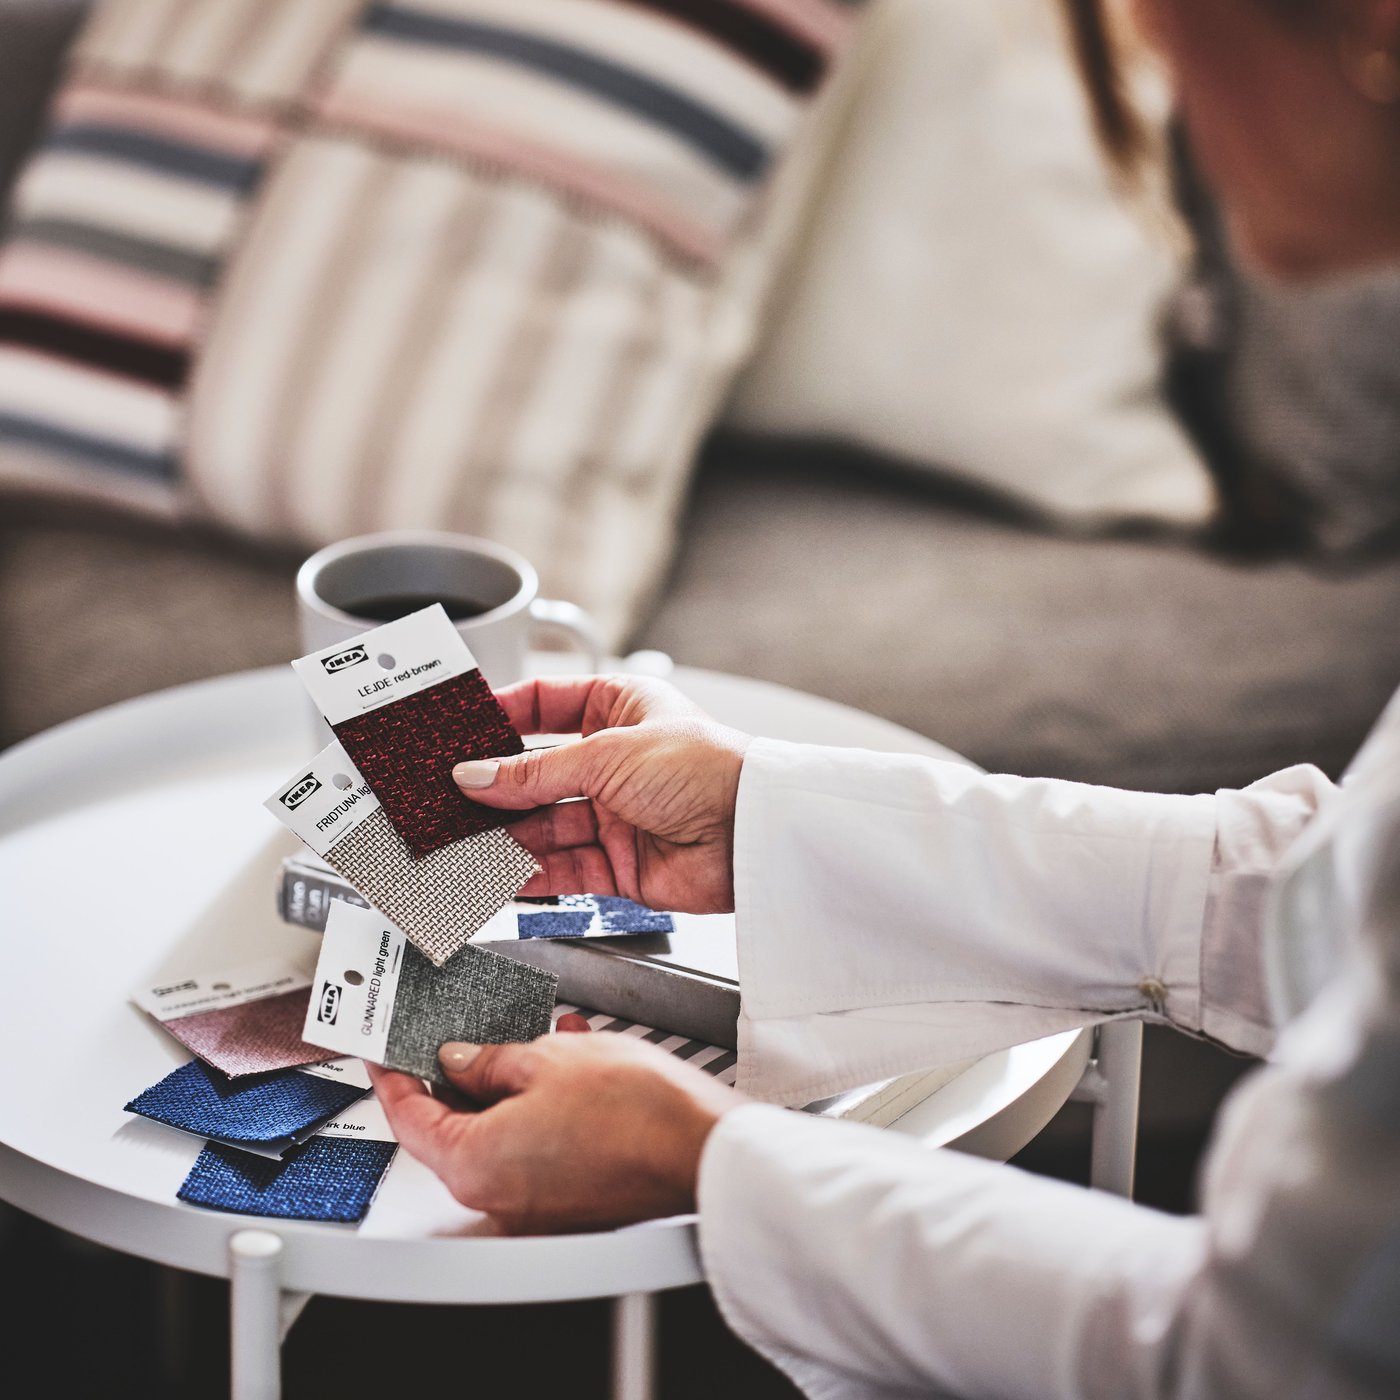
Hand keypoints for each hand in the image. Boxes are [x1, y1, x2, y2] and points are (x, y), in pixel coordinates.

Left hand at [368, 1030, 741, 1233]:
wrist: (702, 1146)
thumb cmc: (635, 1111)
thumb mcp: (546, 1058)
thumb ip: (490, 1059)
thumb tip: (463, 1060)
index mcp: (475, 1164)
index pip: (409, 1120)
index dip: (394, 1077)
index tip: (387, 1053)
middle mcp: (498, 1196)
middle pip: (452, 1131)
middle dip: (458, 1076)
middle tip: (458, 1035)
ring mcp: (536, 1204)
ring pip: (499, 1134)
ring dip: (509, 1083)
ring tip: (533, 1039)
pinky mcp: (571, 1200)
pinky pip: (535, 1146)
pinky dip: (540, 1105)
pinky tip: (567, 1065)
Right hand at [456, 676, 750, 913]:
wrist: (753, 834)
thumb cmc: (707, 770)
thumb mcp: (606, 754)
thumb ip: (534, 773)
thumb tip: (478, 775)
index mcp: (621, 709)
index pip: (548, 704)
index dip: (504, 715)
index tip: (461, 729)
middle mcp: (617, 760)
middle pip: (539, 772)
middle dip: (496, 786)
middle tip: (450, 795)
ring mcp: (618, 813)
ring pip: (546, 825)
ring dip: (506, 834)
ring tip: (462, 840)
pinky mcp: (621, 863)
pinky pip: (564, 868)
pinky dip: (531, 873)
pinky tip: (499, 872)